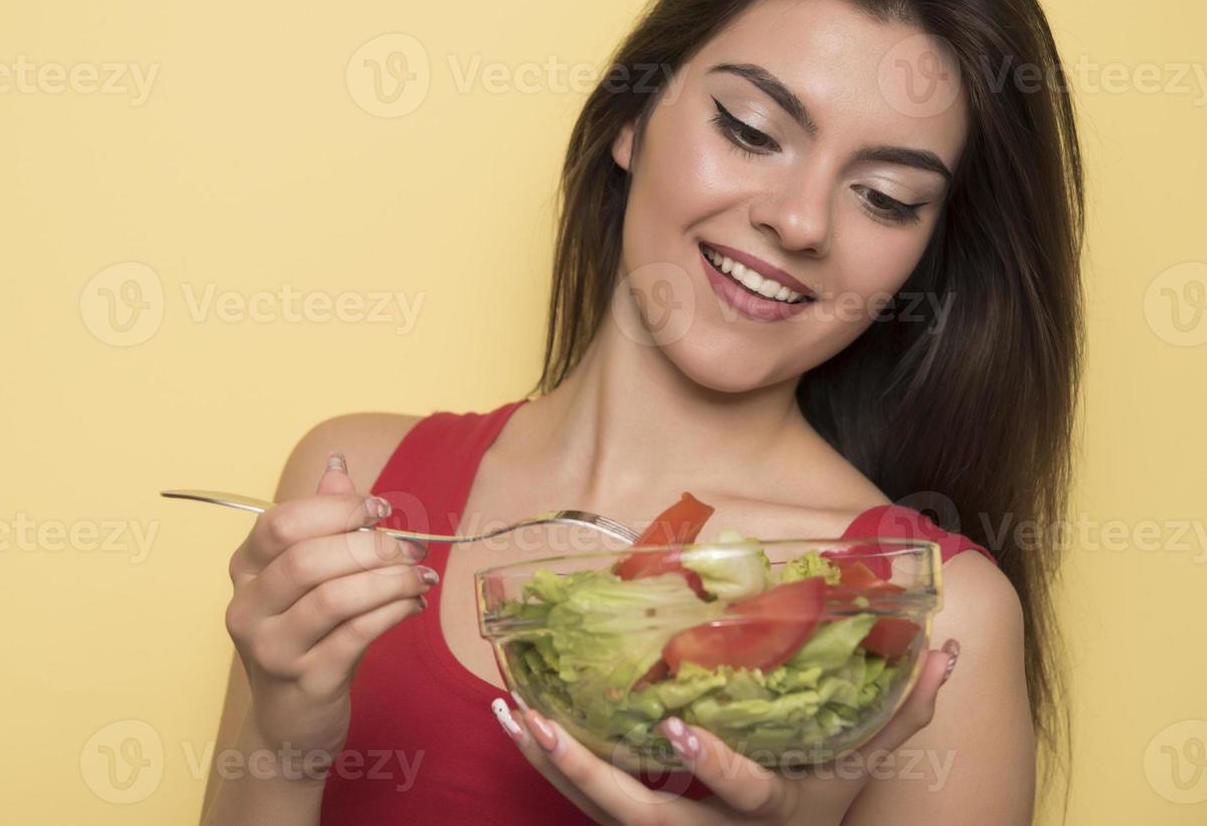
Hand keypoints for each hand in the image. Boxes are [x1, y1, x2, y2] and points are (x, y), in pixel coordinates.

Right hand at [224, 454, 437, 765]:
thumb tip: (338, 467)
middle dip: (371, 545)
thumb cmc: (304, 639)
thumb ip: (320, 523)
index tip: (381, 509)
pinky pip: (356, 635)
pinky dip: (393, 612)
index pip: (281, 523)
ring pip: (334, 598)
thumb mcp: (305, 581)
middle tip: (412, 547)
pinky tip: (413, 603)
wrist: (290, 725)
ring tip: (421, 576)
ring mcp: (273, 650)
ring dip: (389, 579)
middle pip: (307, 559)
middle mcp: (248, 609)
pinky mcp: (306, 683)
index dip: (337, 509)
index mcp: (245, 571)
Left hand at [493, 640, 960, 824]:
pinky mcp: (639, 825)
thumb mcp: (866, 763)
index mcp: (772, 812)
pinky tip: (518, 721)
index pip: (745, 798)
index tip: (678, 729)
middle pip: (640, 814)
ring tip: (508, 710)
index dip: (713, 767)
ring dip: (549, 761)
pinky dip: (550, 763)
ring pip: (598, 810)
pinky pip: (586, 801)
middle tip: (538, 720)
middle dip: (586, 770)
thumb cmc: (828, 803)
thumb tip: (946, 646)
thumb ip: (904, 709)